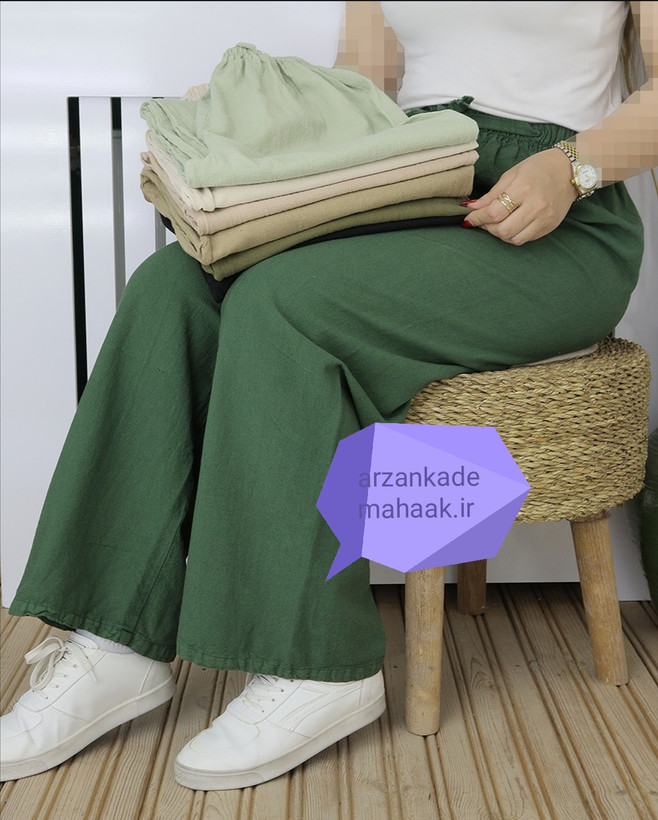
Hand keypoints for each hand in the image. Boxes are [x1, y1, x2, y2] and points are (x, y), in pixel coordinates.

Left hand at [462, 148, 578, 244]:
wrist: (570, 169)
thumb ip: (492, 194)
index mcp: (524, 188)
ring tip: (497, 223)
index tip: (469, 219)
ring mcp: (545, 218)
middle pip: (503, 230)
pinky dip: (514, 235)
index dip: (478, 218)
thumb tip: (472, 208)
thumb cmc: (538, 168)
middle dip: (488, 228)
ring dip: (500, 234)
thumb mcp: (512, 174)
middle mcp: (536, 205)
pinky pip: (526, 239)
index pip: (495, 212)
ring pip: (514, 239)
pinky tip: (512, 224)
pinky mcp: (550, 226)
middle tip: (484, 221)